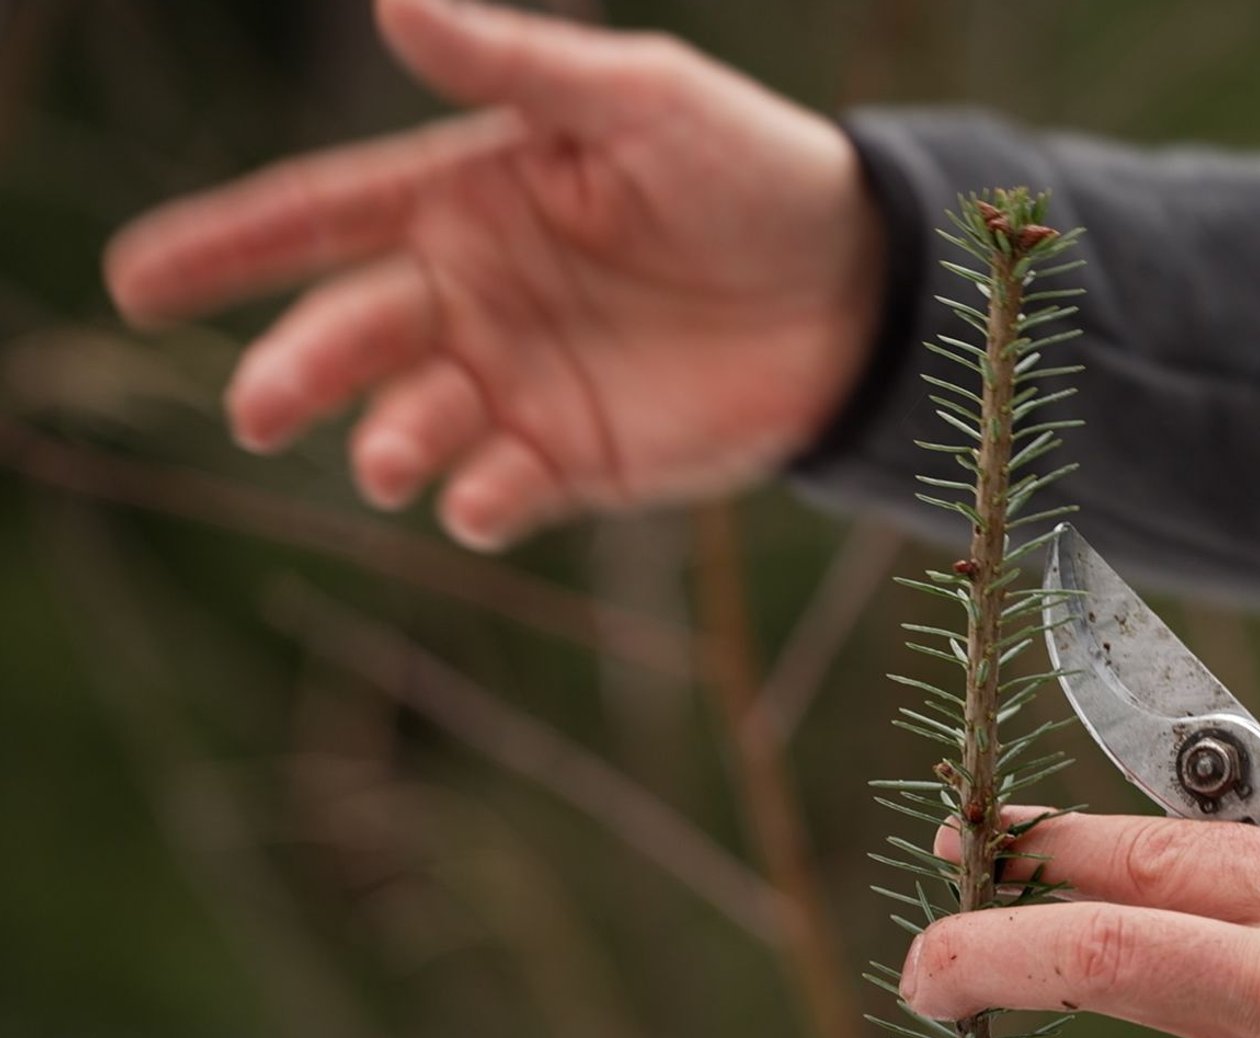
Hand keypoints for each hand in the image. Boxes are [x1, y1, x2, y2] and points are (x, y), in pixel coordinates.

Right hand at [104, 0, 883, 549]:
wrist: (861, 285)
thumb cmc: (750, 171)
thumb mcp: (641, 100)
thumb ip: (521, 67)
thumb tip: (389, 4)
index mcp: (466, 198)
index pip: (323, 220)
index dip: (227, 246)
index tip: (133, 280)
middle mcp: (473, 295)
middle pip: (351, 335)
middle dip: (295, 370)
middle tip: (260, 405)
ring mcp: (520, 383)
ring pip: (411, 425)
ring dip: (386, 444)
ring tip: (392, 457)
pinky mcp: (577, 460)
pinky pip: (499, 492)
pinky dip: (475, 502)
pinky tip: (479, 496)